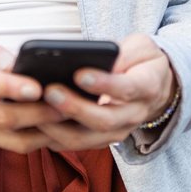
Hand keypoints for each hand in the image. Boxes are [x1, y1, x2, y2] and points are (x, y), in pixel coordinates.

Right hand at [0, 29, 63, 153]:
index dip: (12, 87)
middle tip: (67, 103)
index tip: (38, 86)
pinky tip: (57, 128)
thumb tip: (12, 63)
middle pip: (3, 117)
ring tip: (68, 118)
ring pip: (11, 140)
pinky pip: (11, 146)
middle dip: (38, 113)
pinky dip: (36, 140)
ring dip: (43, 132)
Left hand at [31, 32, 176, 152]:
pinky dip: (53, 136)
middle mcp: (134, 115)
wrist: (155, 88)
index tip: (79, 74)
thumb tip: (91, 57)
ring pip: (87, 138)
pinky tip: (34, 122)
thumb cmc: (141, 62)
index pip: (127, 88)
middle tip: (50, 91)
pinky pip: (75, 144)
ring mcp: (118, 132)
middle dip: (75, 107)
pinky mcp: (101, 140)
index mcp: (147, 87)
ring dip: (59, 127)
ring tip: (35, 109)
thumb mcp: (140, 47)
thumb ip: (121, 51)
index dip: (104, 84)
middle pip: (105, 120)